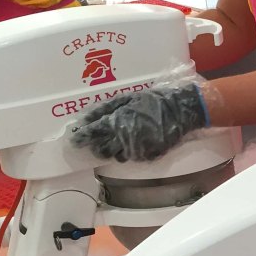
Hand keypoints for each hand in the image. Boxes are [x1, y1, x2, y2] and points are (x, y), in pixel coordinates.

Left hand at [70, 83, 209, 161]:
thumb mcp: (128, 98)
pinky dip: (131, 151)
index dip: (81, 137)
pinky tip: (136, 142)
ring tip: (120, 140)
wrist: (181, 110)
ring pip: (117, 156)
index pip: (92, 134)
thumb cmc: (153, 101)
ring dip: (114, 150)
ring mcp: (137, 149)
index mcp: (117, 122)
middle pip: (101, 150)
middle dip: (97, 146)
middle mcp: (124, 138)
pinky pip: (133, 157)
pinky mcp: (148, 156)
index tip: (74, 139)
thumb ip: (105, 109)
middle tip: (98, 140)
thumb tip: (86, 119)